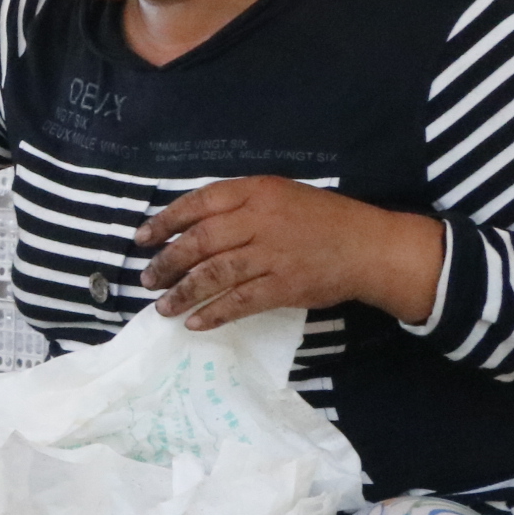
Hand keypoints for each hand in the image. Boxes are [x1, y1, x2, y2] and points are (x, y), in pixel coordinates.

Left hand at [135, 178, 445, 330]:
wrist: (371, 246)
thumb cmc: (324, 219)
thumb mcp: (281, 195)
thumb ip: (241, 205)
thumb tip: (192, 226)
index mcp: (257, 191)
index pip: (200, 202)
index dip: (166, 220)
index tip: (142, 238)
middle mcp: (261, 220)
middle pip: (200, 240)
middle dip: (167, 261)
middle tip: (147, 279)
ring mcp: (273, 254)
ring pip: (214, 273)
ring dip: (183, 292)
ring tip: (163, 307)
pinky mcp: (285, 286)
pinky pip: (241, 301)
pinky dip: (214, 313)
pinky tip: (195, 322)